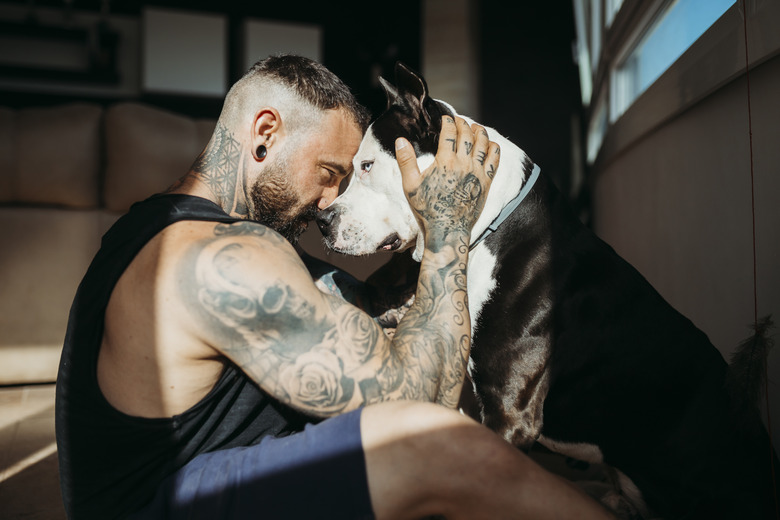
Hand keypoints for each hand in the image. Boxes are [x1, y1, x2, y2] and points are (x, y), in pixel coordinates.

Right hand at [394, 116, 499, 251]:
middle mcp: (463, 164)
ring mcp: (477, 173)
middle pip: (468, 135)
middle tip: (460, 120)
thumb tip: (400, 140)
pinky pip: (495, 160)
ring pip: (483, 144)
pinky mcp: (486, 182)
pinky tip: (492, 144)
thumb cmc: (427, 208)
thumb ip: (406, 161)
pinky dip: (494, 149)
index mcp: (445, 162)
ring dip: (480, 132)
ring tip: (476, 127)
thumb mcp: (410, 185)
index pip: (450, 133)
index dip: (448, 122)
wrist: (447, 229)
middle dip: (464, 123)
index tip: (446, 118)